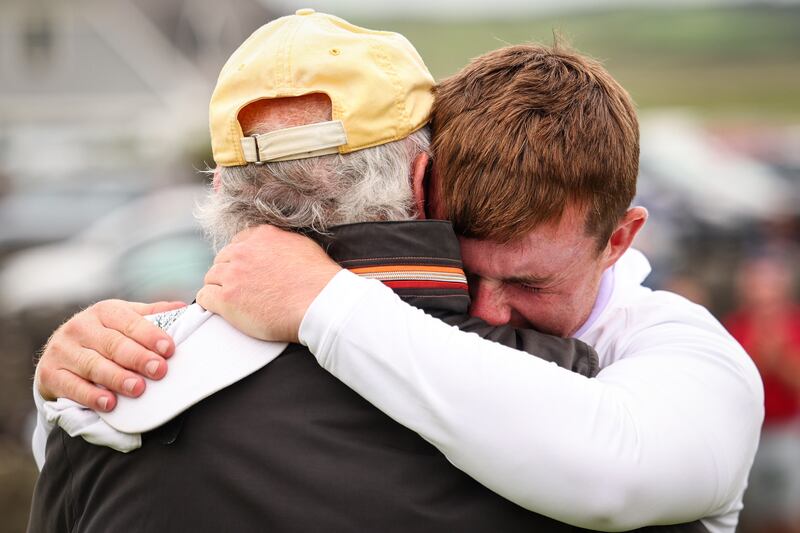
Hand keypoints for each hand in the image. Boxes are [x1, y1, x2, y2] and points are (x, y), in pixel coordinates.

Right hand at [36, 299, 185, 410]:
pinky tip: (108, 403)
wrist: (59, 356)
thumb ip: (152, 315)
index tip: (169, 349)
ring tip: (138, 388)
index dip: (150, 335)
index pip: (130, 322)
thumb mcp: (124, 320)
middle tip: (158, 370)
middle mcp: (81, 327)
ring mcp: (63, 350)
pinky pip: (72, 386)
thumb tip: (182, 307)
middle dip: (138, 358)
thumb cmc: (102, 337)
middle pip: (113, 344)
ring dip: (117, 378)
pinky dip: (91, 396)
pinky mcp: (50, 373)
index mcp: (104, 311)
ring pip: (94, 366)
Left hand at [197, 225, 340, 342]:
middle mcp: (244, 251)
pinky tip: (220, 311)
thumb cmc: (319, 281)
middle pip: (222, 260)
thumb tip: (277, 250)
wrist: (320, 304)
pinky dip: (210, 304)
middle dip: (228, 274)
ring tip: (231, 302)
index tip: (245, 272)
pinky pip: (205, 297)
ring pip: (211, 277)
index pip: (238, 243)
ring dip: (219, 288)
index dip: (240, 260)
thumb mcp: (302, 248)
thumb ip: (282, 244)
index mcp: (262, 236)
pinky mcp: (227, 298)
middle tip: (239, 289)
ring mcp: (233, 274)